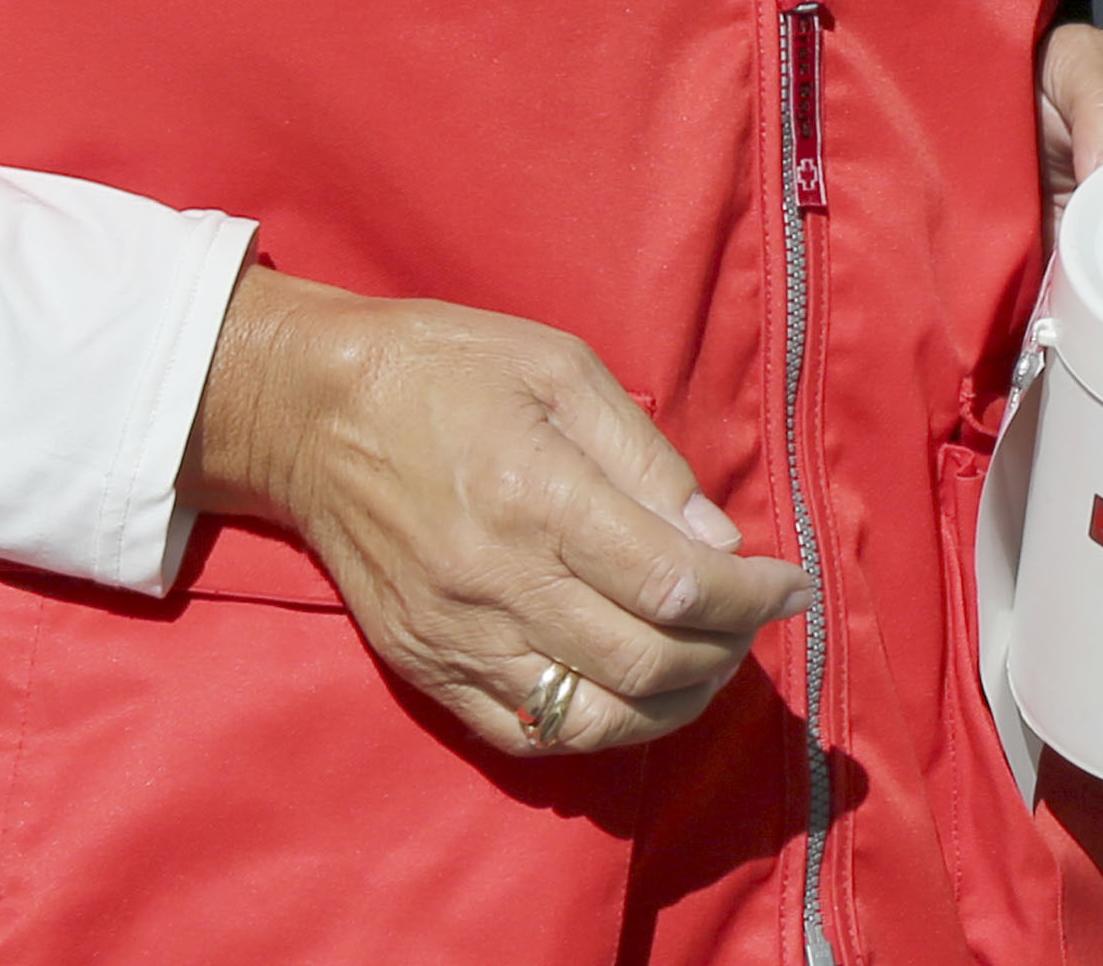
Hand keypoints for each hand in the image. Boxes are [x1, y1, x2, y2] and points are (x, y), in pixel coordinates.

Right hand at [184, 263, 807, 760]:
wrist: (313, 412)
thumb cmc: (449, 369)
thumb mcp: (563, 369)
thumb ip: (646, 461)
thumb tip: (716, 540)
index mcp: (538, 496)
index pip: (674, 584)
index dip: (750, 596)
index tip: (789, 583)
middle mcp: (496, 582)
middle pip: (644, 662)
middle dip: (726, 651)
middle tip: (754, 619)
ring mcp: (454, 637)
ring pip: (593, 718)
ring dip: (673, 703)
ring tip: (707, 660)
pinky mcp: (423, 666)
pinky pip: (525, 733)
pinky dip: (597, 728)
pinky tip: (631, 691)